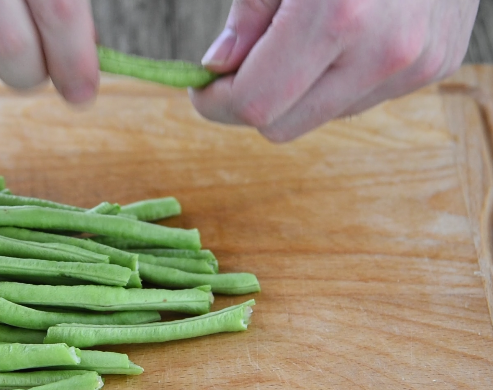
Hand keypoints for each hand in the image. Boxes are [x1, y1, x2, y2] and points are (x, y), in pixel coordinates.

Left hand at [190, 0, 479, 141]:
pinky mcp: (437, 66)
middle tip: (241, 65)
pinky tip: (349, 33)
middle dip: (251, 100)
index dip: (216, 102)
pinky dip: (339, 77)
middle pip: (283, 126)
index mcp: (339, 14)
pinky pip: (361, 98)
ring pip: (321, 117)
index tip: (203, 87)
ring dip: (298, 90)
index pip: (255, 104)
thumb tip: (217, 67)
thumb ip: (249, 13)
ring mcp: (416, 64)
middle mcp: (385, 50)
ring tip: (307, 32)